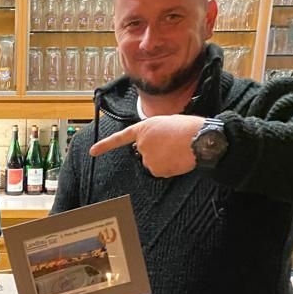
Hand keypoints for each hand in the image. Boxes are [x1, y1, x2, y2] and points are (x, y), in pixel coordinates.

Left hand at [89, 115, 204, 177]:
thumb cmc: (188, 128)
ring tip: (177, 150)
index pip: (120, 138)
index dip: (105, 145)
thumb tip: (155, 145)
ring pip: (153, 163)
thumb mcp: (166, 122)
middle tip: (172, 144)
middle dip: (155, 151)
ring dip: (163, 159)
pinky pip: (160, 171)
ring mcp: (147, 157)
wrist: (200, 139)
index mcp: (144, 128)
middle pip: (144, 153)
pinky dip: (168, 168)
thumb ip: (154, 132)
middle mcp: (142, 143)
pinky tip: (177, 159)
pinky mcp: (155, 169)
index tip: (92, 152)